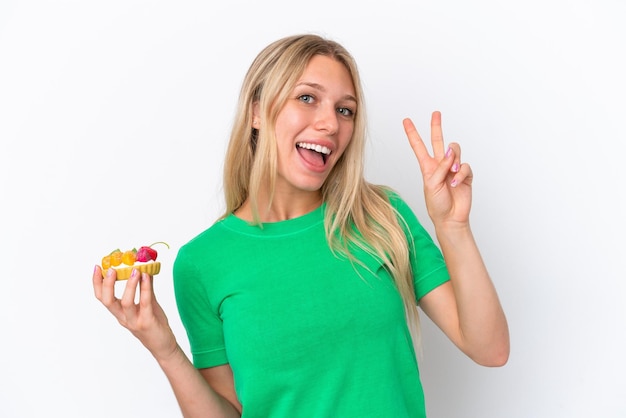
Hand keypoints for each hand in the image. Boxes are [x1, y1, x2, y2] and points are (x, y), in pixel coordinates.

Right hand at [93, 265, 177, 360]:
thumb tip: (145, 269)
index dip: (97, 283)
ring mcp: (134, 321)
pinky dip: (145, 289)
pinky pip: (145, 303)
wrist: (163, 345)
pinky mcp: (147, 322)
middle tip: (111, 269)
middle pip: (108, 301)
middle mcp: (123, 318)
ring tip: (134, 270)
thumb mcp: (148, 304)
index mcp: (120, 313)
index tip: (97, 268)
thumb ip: (146, 288)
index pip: (102, 298)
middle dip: (107, 284)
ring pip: (126, 303)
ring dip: (129, 285)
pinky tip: (147, 277)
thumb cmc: (154, 324)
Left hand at [403, 111, 472, 226]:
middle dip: (437, 127)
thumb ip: (440, 167)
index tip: (406, 120)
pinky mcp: (465, 175)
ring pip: (455, 150)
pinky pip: (465, 166)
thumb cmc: (436, 204)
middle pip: (438, 141)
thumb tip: (451, 153)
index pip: (419, 146)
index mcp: (427, 167)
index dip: (412, 133)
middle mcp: (440, 165)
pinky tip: (456, 182)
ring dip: (453, 159)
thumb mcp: (431, 185)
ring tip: (451, 171)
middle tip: (436, 113)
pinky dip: (461, 173)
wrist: (450, 218)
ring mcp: (453, 169)